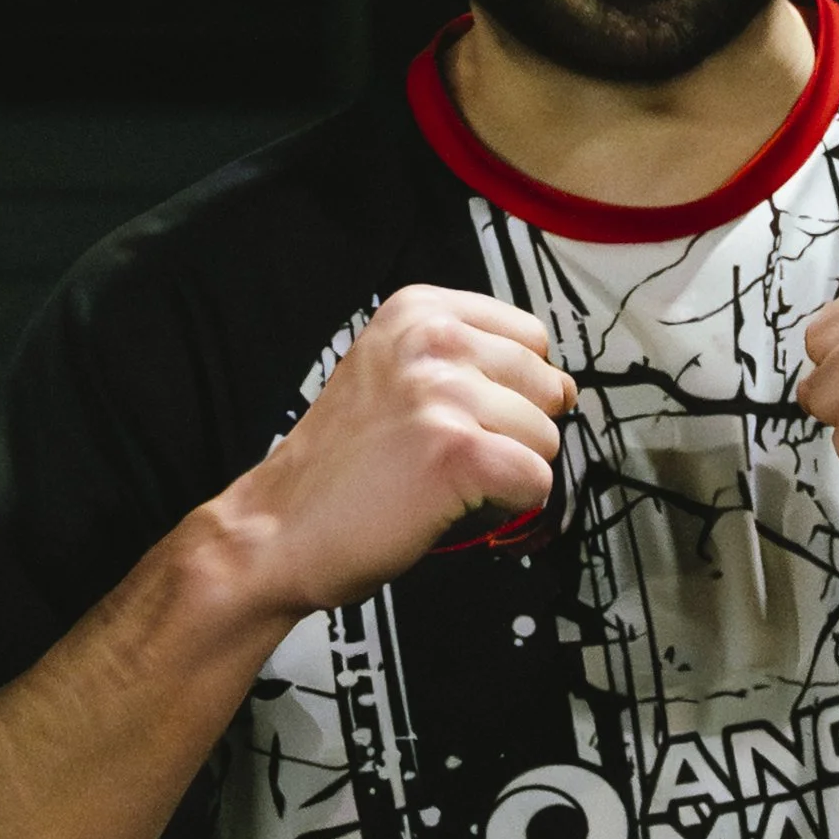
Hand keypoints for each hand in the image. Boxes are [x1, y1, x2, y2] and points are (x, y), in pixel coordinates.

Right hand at [212, 286, 575, 616]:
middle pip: (545, 385)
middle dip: (516, 430)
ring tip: (445, 479)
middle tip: (452, 455)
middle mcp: (431, 339)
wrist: (277, 528)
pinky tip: (456, 503)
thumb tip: (561, 385)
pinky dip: (509, 505)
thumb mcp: (392, 372)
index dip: (515, 387)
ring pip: (546, 437)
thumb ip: (465, 361)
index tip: (476, 412)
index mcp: (416, 309)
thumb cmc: (337, 466)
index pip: (530, 336)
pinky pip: (537, 481)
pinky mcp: (458, 452)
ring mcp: (444, 393)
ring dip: (508, 470)